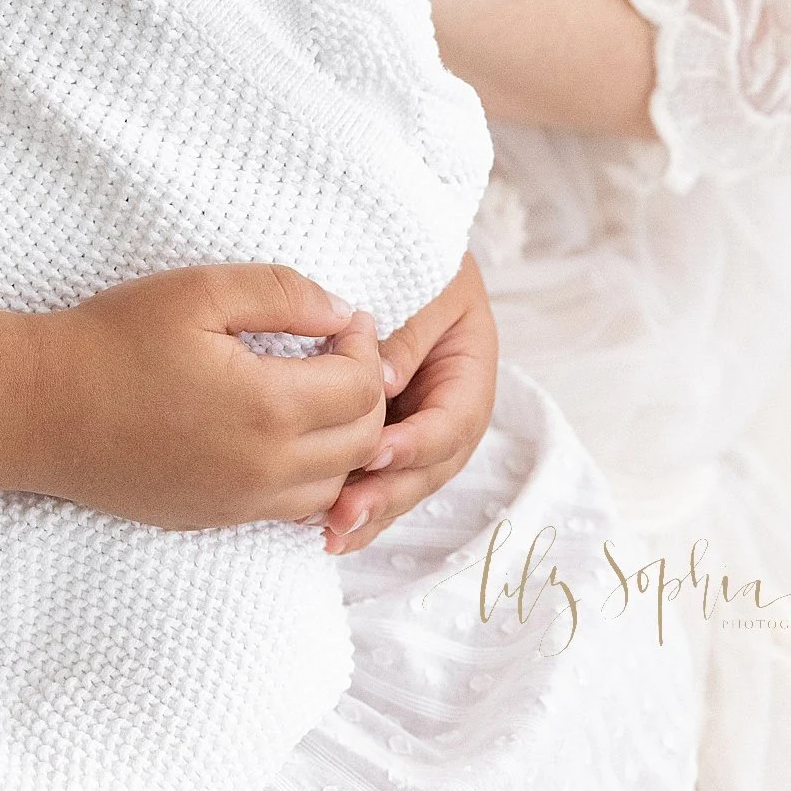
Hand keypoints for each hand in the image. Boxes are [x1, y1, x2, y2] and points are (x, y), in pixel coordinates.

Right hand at [37, 262, 386, 529]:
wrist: (41, 408)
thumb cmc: (113, 339)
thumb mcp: (199, 289)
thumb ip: (283, 293)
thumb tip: (342, 312)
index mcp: (267, 408)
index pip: (363, 389)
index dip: (366, 347)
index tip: (344, 319)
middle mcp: (264, 469)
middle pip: (362, 442)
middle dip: (366, 391)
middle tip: (337, 350)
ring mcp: (239, 504)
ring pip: (335, 484)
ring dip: (344, 439)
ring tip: (317, 391)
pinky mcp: (215, 519)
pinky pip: (291, 509)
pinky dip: (310, 474)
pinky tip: (285, 434)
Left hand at [321, 253, 498, 553]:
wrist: (405, 256)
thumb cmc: (422, 264)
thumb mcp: (431, 286)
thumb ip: (410, 332)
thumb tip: (383, 380)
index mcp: (469, 378)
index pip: (449, 423)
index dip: (414, 442)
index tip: (374, 451)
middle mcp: (447, 414)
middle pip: (427, 470)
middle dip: (387, 496)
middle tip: (343, 516)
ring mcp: (417, 431)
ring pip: (401, 483)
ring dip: (370, 511)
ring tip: (330, 534)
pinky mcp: (386, 437)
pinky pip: (375, 476)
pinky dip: (354, 502)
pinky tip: (321, 526)